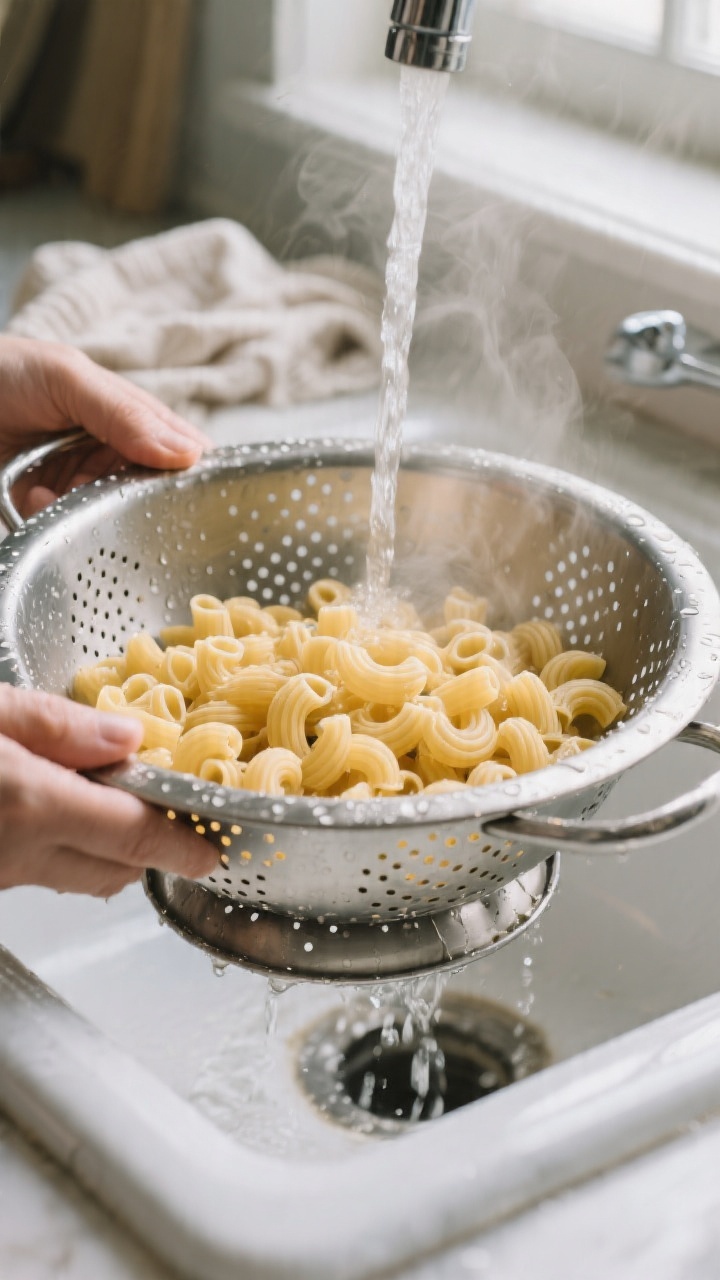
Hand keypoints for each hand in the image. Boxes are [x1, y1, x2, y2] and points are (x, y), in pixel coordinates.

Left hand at [0, 335, 210, 517]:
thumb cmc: (3, 371)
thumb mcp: (69, 376)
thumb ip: (127, 414)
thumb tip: (189, 455)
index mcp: (129, 417)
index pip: (181, 450)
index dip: (193, 472)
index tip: (197, 493)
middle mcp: (109, 454)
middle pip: (148, 492)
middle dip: (133, 499)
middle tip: (106, 489)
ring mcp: (76, 484)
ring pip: (108, 517)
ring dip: (87, 510)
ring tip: (53, 490)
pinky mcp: (43, 510)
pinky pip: (66, 530)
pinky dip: (51, 519)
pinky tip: (29, 500)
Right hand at [0, 686, 217, 895]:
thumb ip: (57, 725)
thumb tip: (128, 737)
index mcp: (31, 804)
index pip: (132, 837)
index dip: (181, 846)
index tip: (213, 849)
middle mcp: (20, 854)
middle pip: (114, 872)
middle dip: (152, 847)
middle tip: (174, 810)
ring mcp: (3, 874)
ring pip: (79, 878)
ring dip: (109, 851)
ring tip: (117, 800)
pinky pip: (45, 871)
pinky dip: (69, 849)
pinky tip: (63, 809)